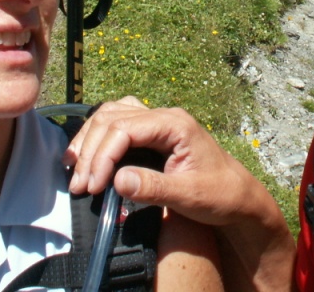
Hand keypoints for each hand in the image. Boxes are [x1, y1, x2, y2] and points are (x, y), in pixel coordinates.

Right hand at [64, 97, 296, 290]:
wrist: (238, 197)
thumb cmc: (219, 196)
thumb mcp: (189, 196)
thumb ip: (154, 188)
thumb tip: (117, 181)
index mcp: (175, 124)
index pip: (125, 128)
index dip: (103, 156)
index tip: (93, 186)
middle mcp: (164, 116)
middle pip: (112, 119)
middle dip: (91, 152)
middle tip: (79, 186)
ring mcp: (158, 121)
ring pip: (111, 116)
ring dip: (90, 142)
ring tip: (75, 171)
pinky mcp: (152, 133)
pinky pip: (117, 124)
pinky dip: (98, 138)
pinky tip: (88, 157)